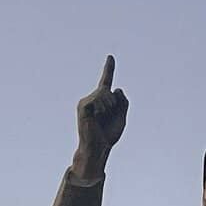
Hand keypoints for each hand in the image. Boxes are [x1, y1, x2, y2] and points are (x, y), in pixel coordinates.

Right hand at [73, 55, 127, 176]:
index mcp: (102, 102)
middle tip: (107, 117)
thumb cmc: (108, 135)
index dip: (109, 69)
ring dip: (109, 106)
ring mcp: (87, 102)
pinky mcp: (83, 106)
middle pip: (109, 90)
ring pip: (105, 93)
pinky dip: (102, 107)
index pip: (106, 82)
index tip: (111, 57)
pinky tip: (97, 116)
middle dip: (114, 104)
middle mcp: (93, 99)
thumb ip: (123, 102)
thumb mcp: (122, 118)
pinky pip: (97, 98)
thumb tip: (117, 89)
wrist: (99, 147)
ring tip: (102, 119)